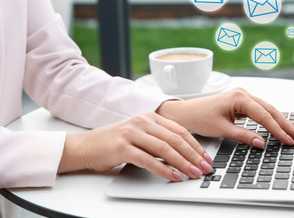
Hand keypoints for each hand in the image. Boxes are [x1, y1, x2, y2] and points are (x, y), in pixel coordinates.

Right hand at [58, 112, 213, 180]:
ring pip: (164, 149)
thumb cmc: (116, 142)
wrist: (87, 145)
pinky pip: (148, 160)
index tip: (206, 158)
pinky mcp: (122, 147)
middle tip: (205, 168)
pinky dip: (164, 170)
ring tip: (193, 173)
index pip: (180, 131)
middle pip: (175, 139)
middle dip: (193, 155)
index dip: (196, 146)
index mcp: (150, 117)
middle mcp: (142, 122)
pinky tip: (174, 177)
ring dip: (182, 163)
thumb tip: (186, 154)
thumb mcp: (141, 135)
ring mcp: (132, 133)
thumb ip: (160, 139)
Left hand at [156, 88, 293, 147]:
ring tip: (292, 132)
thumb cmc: (199, 117)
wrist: (186, 112)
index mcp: (239, 97)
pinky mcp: (241, 101)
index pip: (264, 115)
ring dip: (279, 120)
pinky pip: (260, 109)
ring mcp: (242, 96)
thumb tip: (262, 143)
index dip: (277, 129)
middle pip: (269, 109)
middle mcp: (242, 93)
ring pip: (266, 108)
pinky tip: (277, 125)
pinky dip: (269, 118)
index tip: (288, 140)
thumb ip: (244, 136)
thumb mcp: (222, 129)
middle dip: (284, 123)